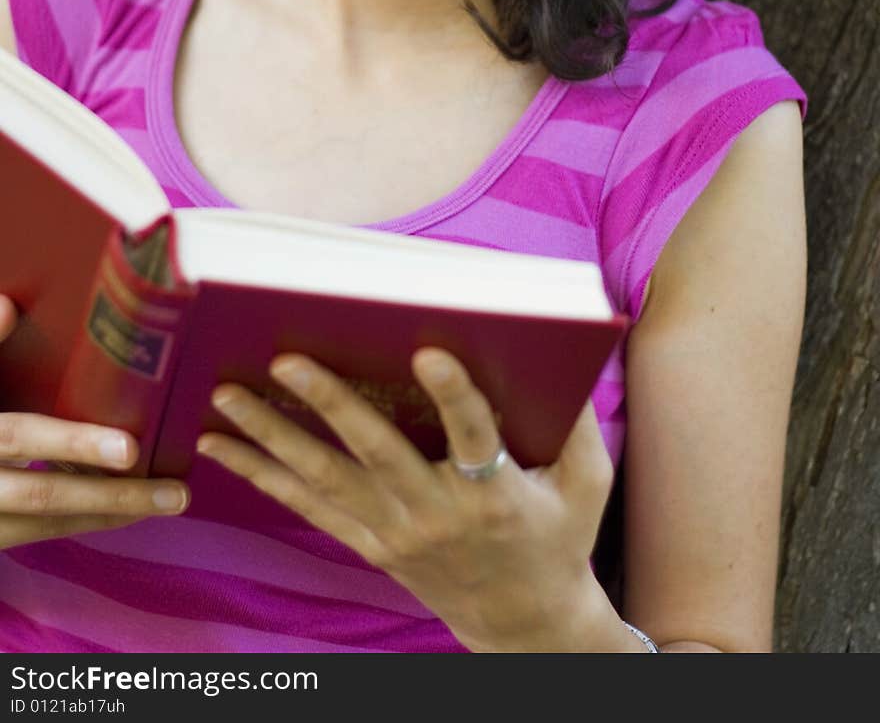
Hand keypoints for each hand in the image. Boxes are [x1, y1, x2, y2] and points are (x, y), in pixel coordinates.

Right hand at [0, 295, 189, 548]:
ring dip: (109, 514)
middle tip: (176, 494)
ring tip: (168, 502)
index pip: (20, 437)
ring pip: (47, 523)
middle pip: (44, 495)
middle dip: (113, 496)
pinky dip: (84, 520)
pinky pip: (38, 531)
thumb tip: (7, 304)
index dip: (72, 444)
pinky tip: (123, 510)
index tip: (128, 450)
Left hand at [195, 346, 614, 651]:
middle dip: (329, 404)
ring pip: (326, 480)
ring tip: (226, 397)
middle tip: (286, 360)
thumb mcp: (587, 483)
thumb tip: (570, 347)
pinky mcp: (372, 545)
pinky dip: (264, 476)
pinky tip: (225, 448)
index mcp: (496, 494)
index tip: (428, 351)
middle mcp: (438, 513)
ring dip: (271, 436)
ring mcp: (397, 532)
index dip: (454, 394)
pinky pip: (311, 508)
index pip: (474, 435)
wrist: (524, 621)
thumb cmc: (560, 537)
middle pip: (377, 453)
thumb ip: (577, 420)